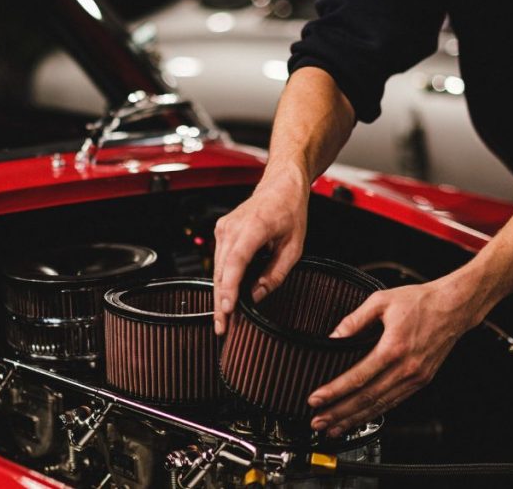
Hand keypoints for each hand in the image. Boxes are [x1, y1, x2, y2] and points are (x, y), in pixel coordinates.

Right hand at [213, 165, 309, 334]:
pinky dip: (223, 280)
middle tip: (222, 328)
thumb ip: (276, 274)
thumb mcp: (294, 247)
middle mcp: (232, 227)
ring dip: (220, 294)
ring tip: (223, 319)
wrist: (280, 185)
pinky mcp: (221, 232)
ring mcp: (223, 229)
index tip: (228, 310)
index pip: (236, 263)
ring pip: (218, 269)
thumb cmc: (290, 210)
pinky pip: (219, 261)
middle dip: (221, 302)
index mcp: (254, 227)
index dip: (230, 289)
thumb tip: (257, 296)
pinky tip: (226, 297)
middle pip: (222, 272)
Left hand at [307, 275, 489, 436]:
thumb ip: (354, 319)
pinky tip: (360, 419)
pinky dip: (375, 414)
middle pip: (366, 398)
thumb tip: (333, 336)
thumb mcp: (381, 301)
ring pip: (380, 406)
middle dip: (339, 413)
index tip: (315, 399)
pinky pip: (394, 402)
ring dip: (354, 419)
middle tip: (318, 422)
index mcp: (393, 347)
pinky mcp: (421, 381)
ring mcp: (415, 378)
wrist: (454, 306)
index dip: (334, 391)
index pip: (357, 377)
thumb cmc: (420, 301)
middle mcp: (406, 368)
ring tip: (334, 428)